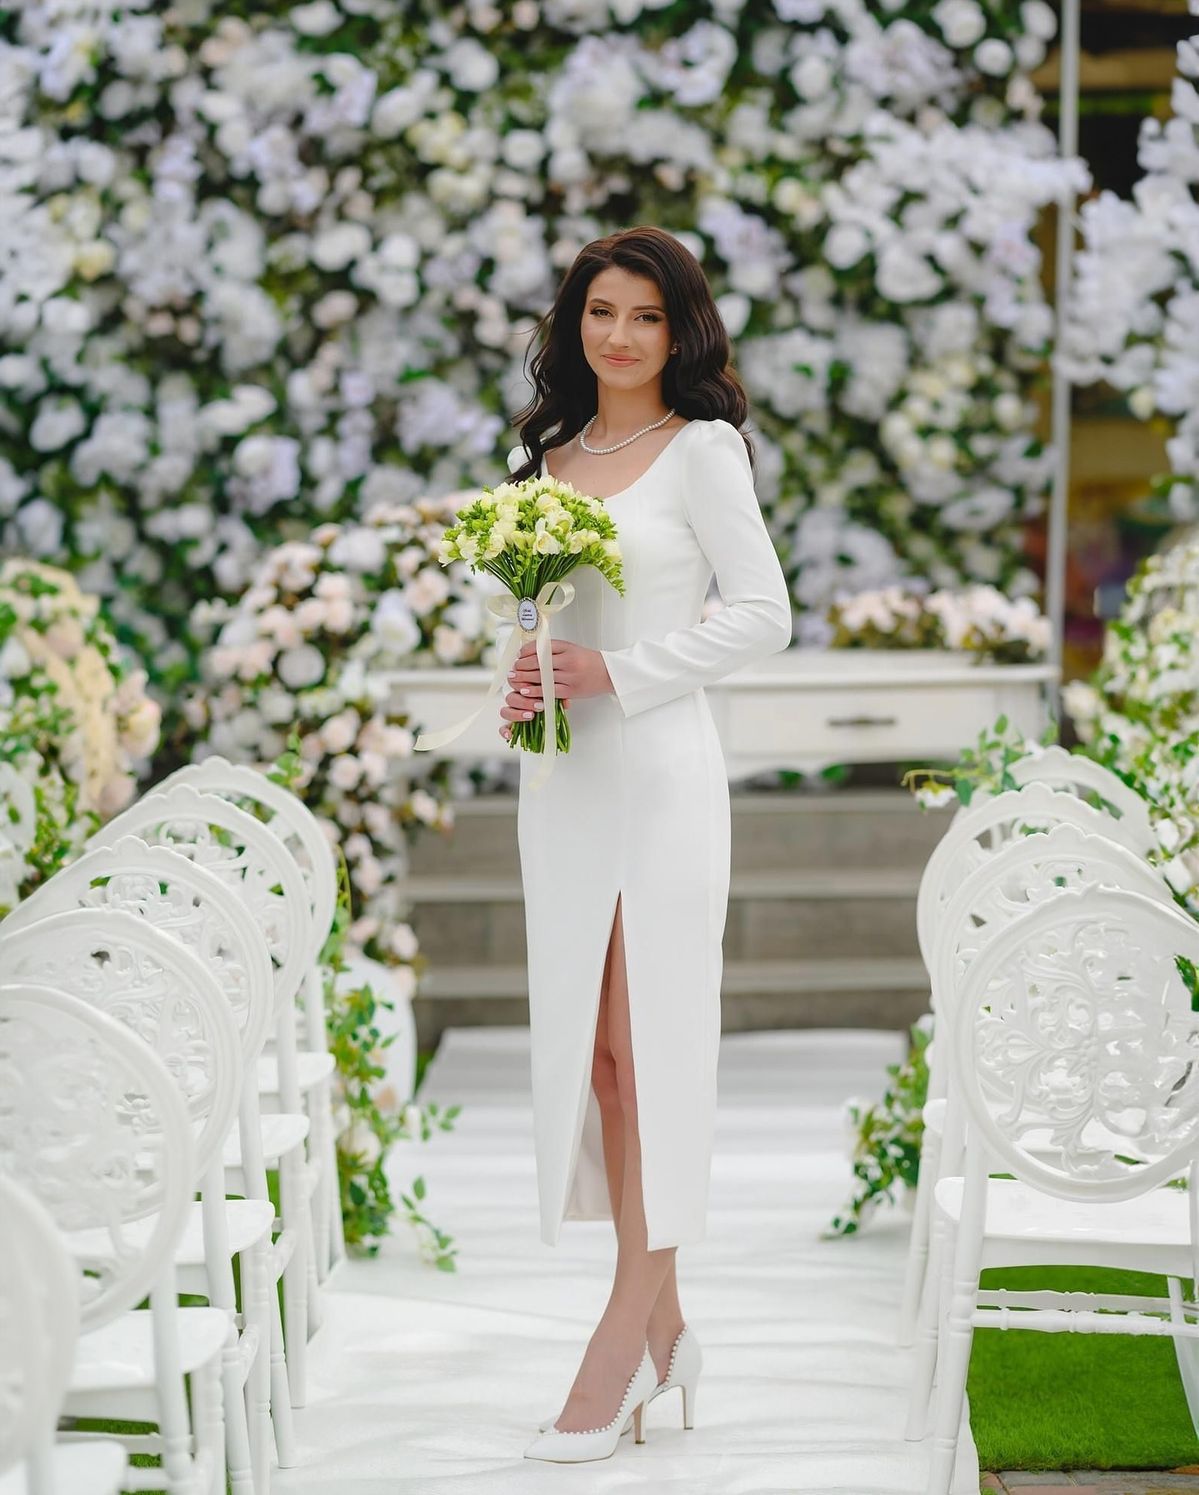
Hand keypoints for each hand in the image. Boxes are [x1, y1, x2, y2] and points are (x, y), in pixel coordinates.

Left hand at [497, 639, 611, 741]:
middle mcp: (568, 660)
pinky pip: (549, 691)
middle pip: (538, 662)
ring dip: (525, 678)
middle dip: (522, 666)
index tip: (519, 655)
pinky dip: (535, 692)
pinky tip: (526, 691)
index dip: (526, 651)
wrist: (609, 673)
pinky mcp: (571, 690)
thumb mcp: (571, 648)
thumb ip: (553, 649)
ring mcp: (570, 676)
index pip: (541, 647)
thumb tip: (530, 652)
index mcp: (567, 647)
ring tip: (515, 679)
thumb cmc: (588, 660)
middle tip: (513, 668)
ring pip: (541, 677)